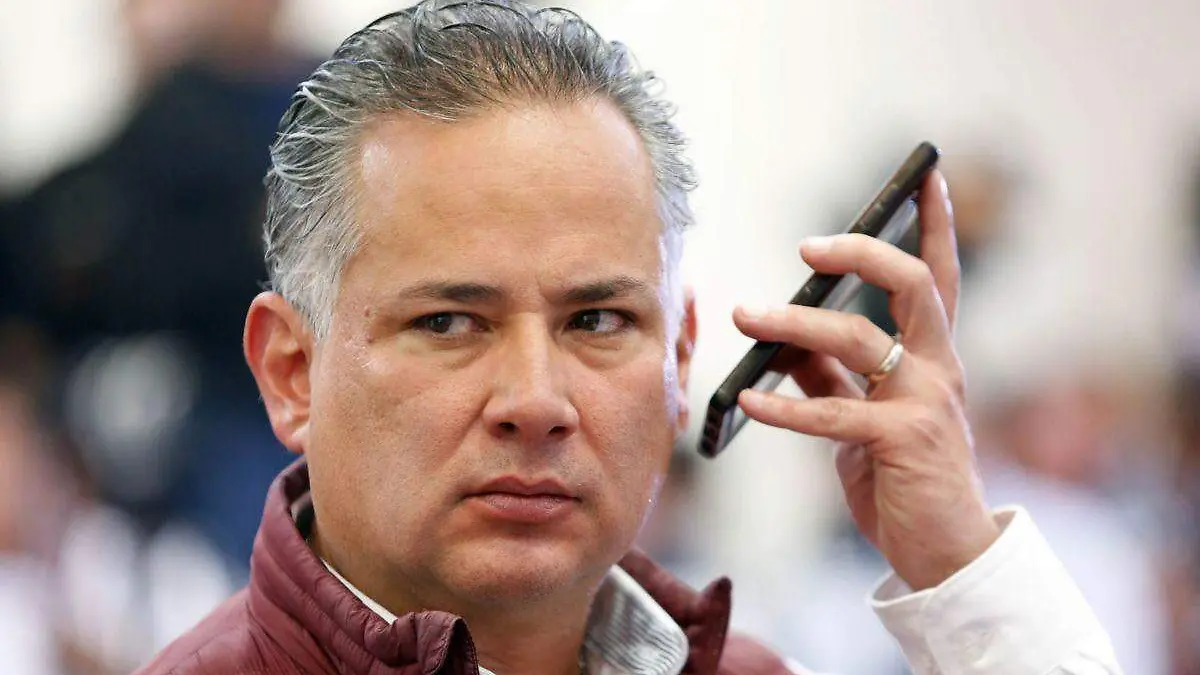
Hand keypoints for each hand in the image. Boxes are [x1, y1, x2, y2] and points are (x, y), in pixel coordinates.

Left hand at [732, 170, 999, 589]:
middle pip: (912, 285)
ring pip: (860, 338)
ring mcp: (926, 403)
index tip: (924, 173)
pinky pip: (834, 412)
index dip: (933, 223)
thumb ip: (829, 376)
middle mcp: (939, 369)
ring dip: (794, 322)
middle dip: (862, 253)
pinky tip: (747, 404)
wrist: (948, 553)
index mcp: (934, 357)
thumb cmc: (905, 479)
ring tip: (744, 314)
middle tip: (808, 245)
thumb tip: (780, 340)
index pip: (938, 277)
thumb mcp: (864, 419)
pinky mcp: (903, 442)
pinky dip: (785, 407)